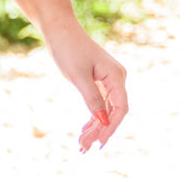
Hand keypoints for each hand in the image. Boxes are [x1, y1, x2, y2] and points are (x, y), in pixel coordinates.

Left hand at [43, 21, 128, 151]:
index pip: (120, 108)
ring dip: (95, 128)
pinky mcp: (98, 81)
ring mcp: (108, 80)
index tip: (99, 143)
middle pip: (113, 112)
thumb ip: (92, 99)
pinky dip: (92, 118)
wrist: (59, 29)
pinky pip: (99, 104)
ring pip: (106, 110)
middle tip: (83, 148)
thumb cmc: (68, 49)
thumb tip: (103, 121)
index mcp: (116, 76)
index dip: (111, 127)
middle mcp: (116, 78)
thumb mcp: (78, 76)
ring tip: (81, 145)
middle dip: (100, 131)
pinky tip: (84, 131)